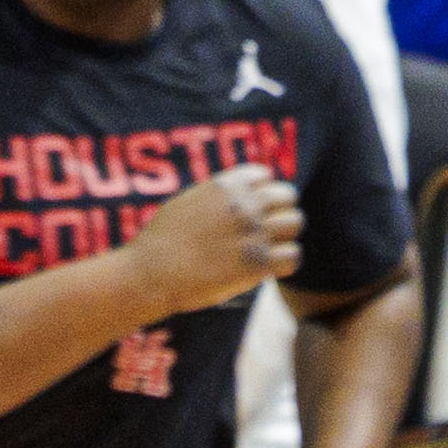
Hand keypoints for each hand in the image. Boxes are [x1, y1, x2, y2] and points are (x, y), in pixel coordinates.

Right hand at [127, 167, 301, 319]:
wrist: (152, 272)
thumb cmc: (164, 239)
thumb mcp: (188, 201)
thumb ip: (218, 194)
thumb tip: (242, 192)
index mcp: (225, 186)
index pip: (265, 175)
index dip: (262, 190)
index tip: (253, 206)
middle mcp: (244, 205)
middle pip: (287, 197)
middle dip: (280, 210)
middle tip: (267, 227)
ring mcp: (254, 234)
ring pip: (295, 223)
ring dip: (284, 235)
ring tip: (268, 246)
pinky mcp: (260, 264)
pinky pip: (293, 256)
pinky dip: (284, 262)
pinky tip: (268, 266)